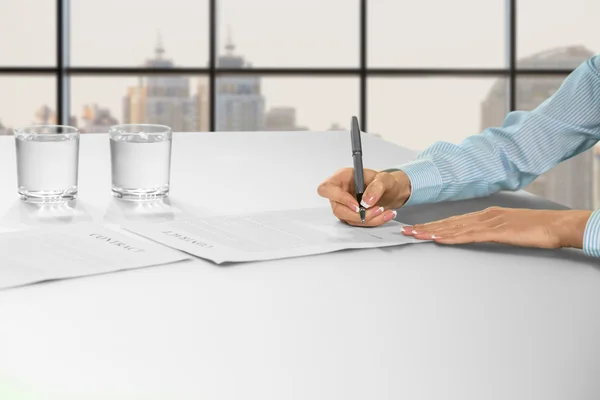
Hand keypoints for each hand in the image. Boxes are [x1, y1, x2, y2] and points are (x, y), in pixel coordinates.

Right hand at [317, 168, 410, 225]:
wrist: (391, 192)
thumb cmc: (384, 181)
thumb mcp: (384, 179)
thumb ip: (376, 187)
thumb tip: (366, 201)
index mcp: (342, 177)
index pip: (327, 188)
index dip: (339, 198)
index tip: (357, 204)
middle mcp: (340, 192)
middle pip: (337, 209)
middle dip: (357, 214)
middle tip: (376, 210)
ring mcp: (344, 205)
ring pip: (348, 218)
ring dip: (368, 218)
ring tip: (384, 210)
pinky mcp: (351, 215)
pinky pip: (358, 223)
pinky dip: (373, 221)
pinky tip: (385, 215)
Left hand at [402, 207, 591, 249]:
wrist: (556, 225)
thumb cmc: (536, 228)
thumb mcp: (509, 228)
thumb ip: (492, 231)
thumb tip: (479, 236)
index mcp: (486, 215)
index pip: (454, 221)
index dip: (434, 225)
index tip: (417, 228)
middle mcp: (483, 216)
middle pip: (449, 223)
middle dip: (425, 227)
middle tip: (406, 230)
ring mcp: (489, 222)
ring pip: (454, 228)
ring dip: (432, 231)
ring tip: (414, 234)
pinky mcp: (495, 231)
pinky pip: (468, 235)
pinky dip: (451, 237)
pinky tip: (438, 238)